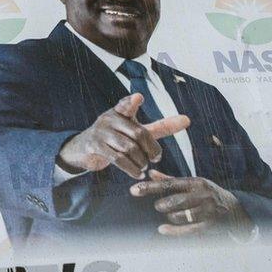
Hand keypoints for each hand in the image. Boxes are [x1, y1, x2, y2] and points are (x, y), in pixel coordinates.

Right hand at [58, 94, 190, 179]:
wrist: (83, 149)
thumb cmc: (116, 138)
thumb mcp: (136, 131)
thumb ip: (160, 126)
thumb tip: (187, 120)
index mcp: (120, 112)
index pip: (126, 104)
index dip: (131, 102)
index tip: (138, 98)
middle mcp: (109, 119)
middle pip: (137, 133)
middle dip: (150, 148)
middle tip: (156, 159)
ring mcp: (101, 133)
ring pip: (128, 148)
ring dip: (140, 161)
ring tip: (144, 168)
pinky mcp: (95, 147)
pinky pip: (117, 159)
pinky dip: (130, 169)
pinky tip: (138, 174)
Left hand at [130, 170, 251, 235]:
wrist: (235, 209)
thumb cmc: (209, 195)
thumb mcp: (193, 184)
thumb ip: (170, 180)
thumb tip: (150, 173)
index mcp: (196, 182)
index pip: (169, 184)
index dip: (150, 187)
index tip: (134, 190)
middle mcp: (202, 195)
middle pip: (174, 200)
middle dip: (161, 205)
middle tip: (158, 206)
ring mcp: (206, 211)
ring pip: (179, 216)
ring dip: (170, 217)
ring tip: (170, 215)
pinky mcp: (209, 225)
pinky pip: (187, 230)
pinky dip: (172, 231)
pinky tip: (162, 229)